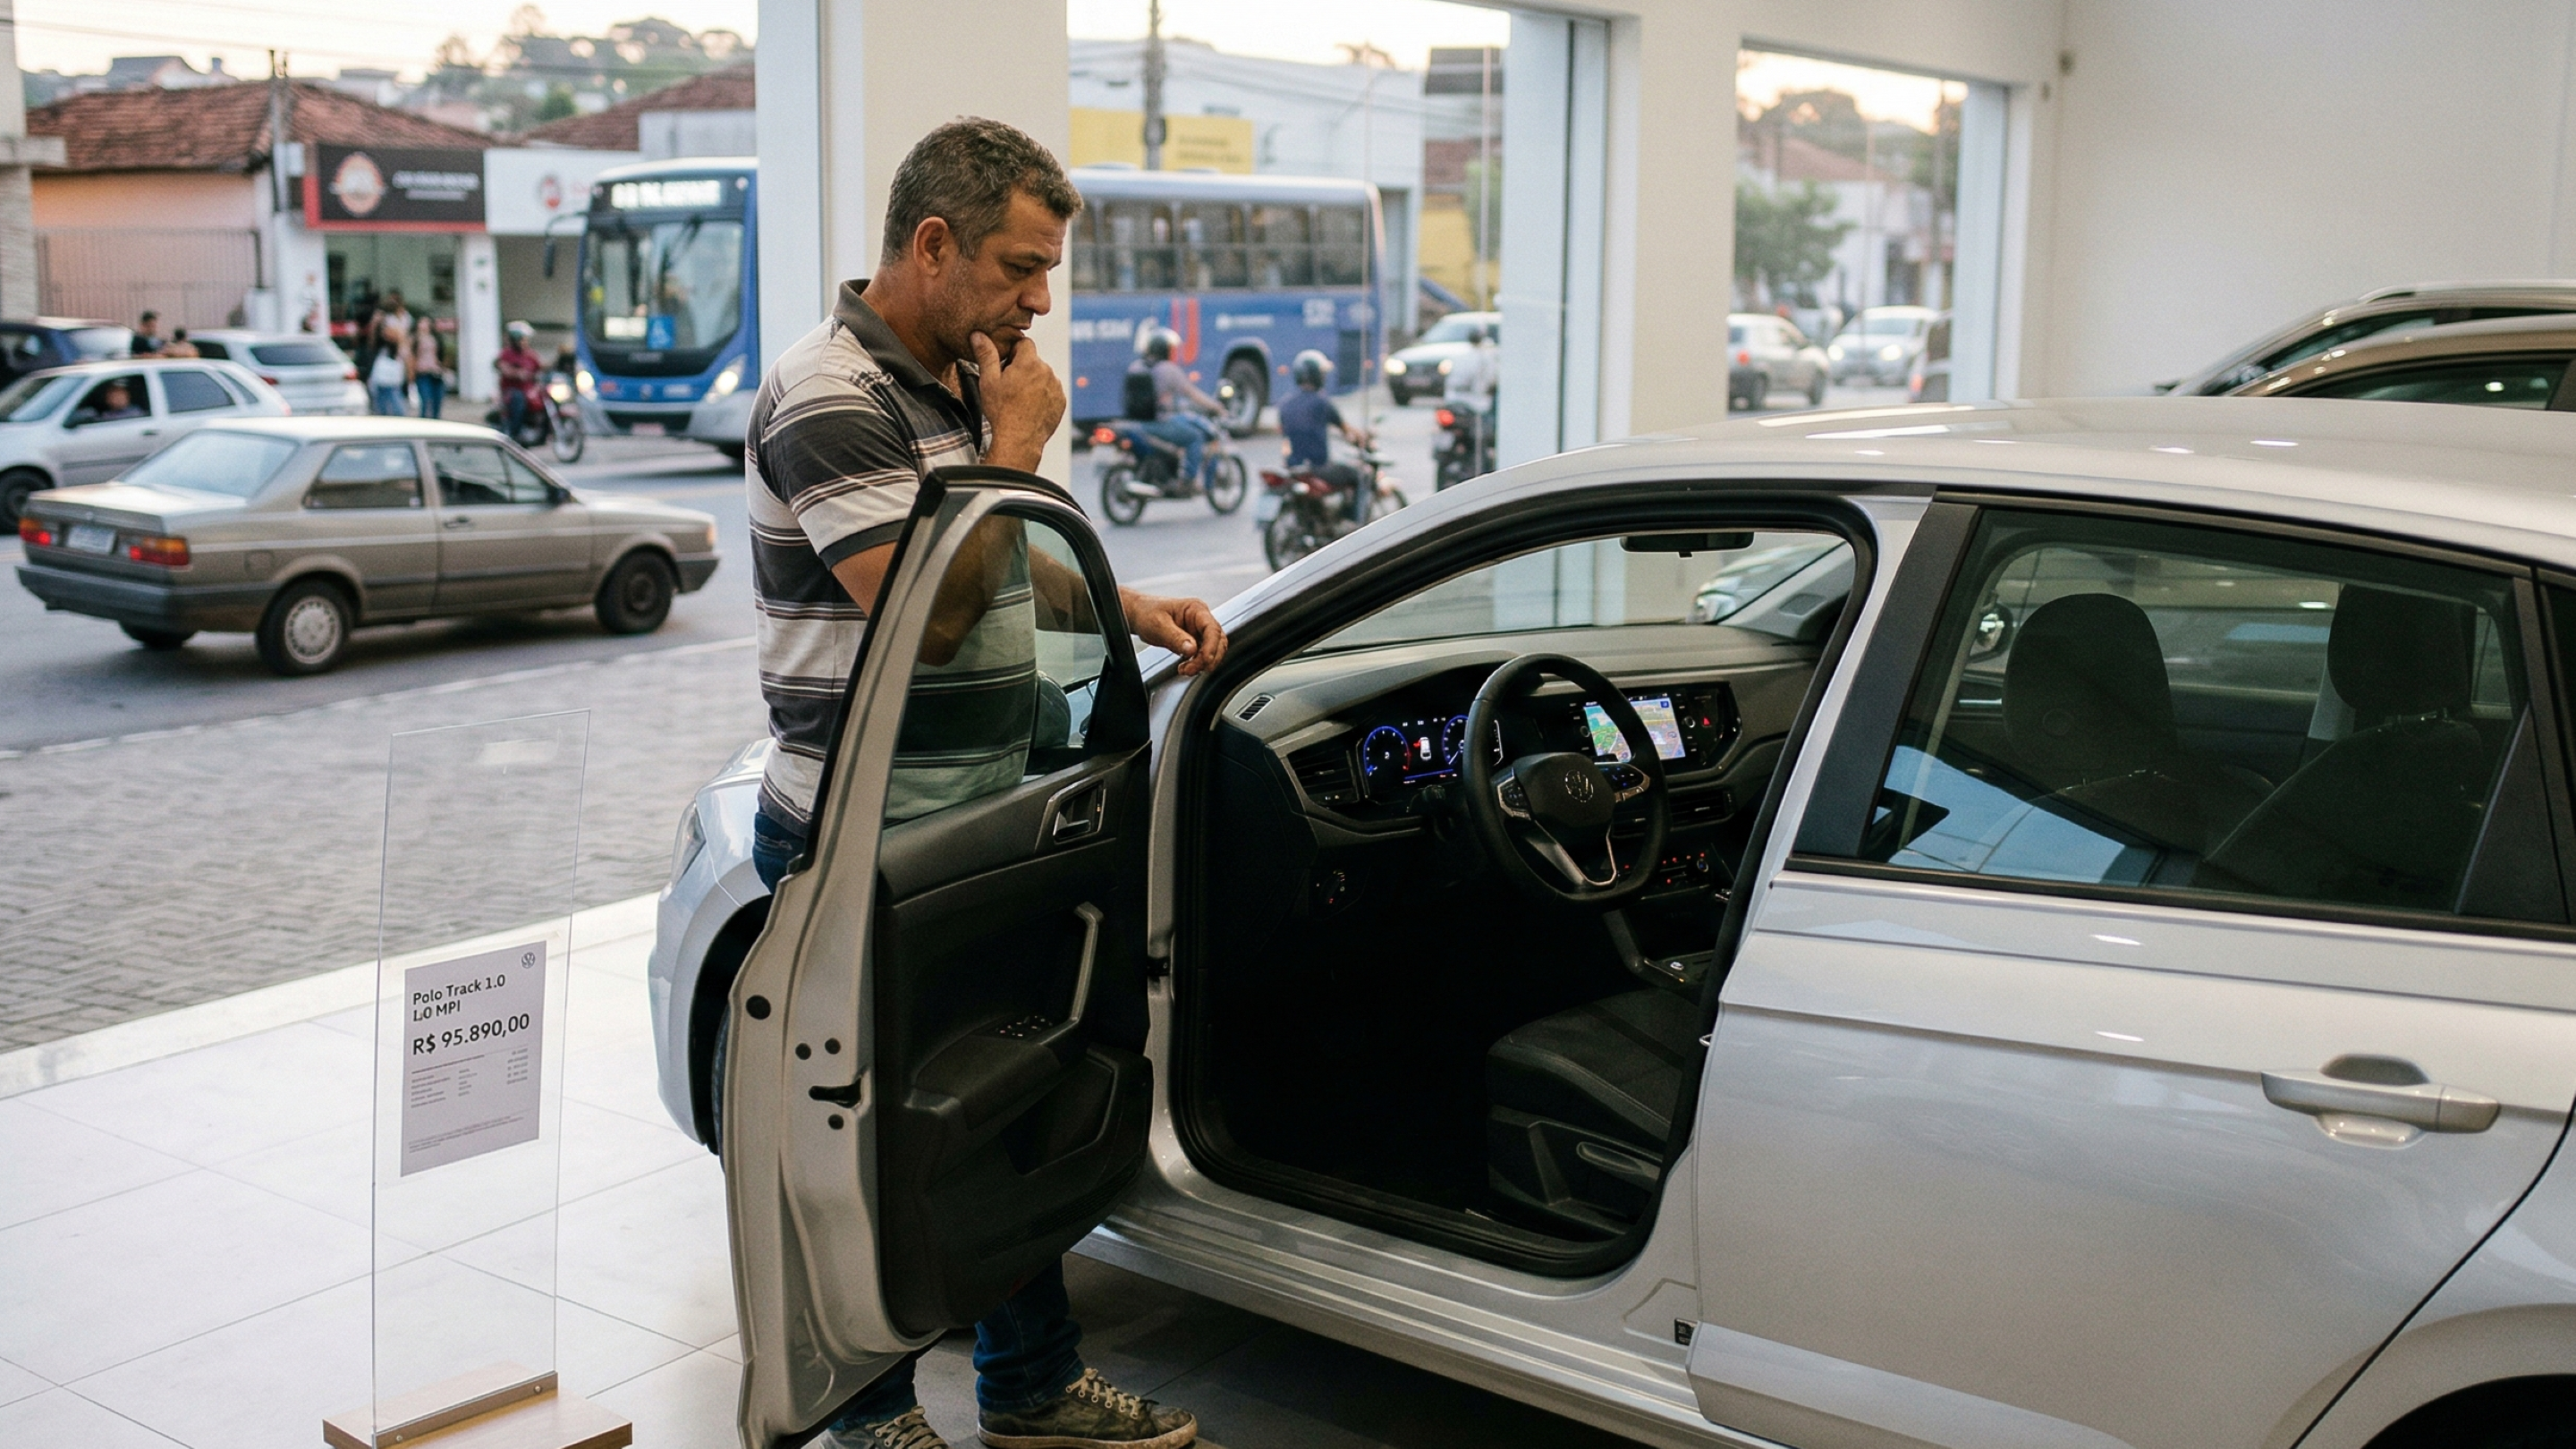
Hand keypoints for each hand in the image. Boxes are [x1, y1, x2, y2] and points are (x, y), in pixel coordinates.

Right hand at [973, 331, 1064, 472]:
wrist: (1019, 440)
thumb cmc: (1001, 410)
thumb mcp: (988, 381)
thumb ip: (986, 354)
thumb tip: (978, 334)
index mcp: (1030, 362)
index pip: (1025, 343)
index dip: (1013, 352)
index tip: (1005, 367)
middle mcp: (1047, 371)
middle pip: (1034, 361)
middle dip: (1023, 368)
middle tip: (1009, 386)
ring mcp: (1056, 387)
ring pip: (1043, 376)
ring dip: (1033, 381)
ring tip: (1019, 399)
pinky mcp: (1061, 401)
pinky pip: (1051, 391)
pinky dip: (1042, 395)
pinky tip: (1030, 407)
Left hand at [1119, 588, 1225, 675]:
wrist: (1137, 615)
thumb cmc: (1146, 612)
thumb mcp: (1158, 625)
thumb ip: (1176, 638)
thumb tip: (1192, 650)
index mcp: (1196, 609)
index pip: (1212, 629)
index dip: (1212, 646)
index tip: (1205, 660)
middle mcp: (1200, 619)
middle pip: (1217, 641)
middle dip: (1208, 658)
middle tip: (1192, 669)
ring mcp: (1198, 630)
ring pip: (1213, 650)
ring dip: (1203, 663)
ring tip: (1186, 670)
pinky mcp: (1193, 641)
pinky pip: (1202, 655)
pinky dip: (1197, 664)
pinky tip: (1185, 667)